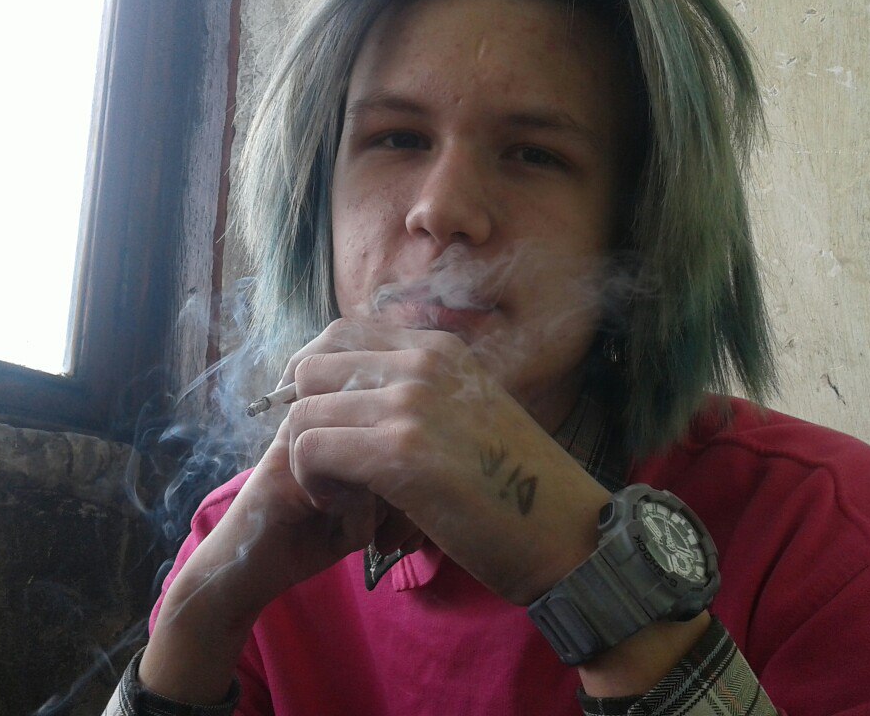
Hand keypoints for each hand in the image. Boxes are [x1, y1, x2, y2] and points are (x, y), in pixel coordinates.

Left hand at [279, 318, 609, 603]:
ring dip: (307, 460)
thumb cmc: (518, 489)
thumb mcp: (469, 415)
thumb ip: (418, 396)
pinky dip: (313, 484)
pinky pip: (311, 449)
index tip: (321, 428)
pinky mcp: (402, 451)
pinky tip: (346, 510)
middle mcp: (423, 363)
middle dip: (302, 420)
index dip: (313, 382)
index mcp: (439, 349)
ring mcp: (412, 402)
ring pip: (303, 411)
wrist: (568, 534)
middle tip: (327, 468)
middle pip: (310, 367)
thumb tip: (353, 400)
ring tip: (341, 495)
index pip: (338, 335)